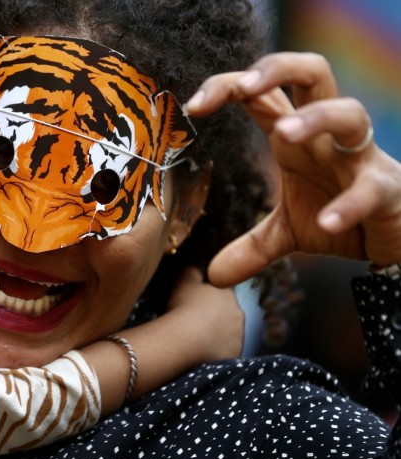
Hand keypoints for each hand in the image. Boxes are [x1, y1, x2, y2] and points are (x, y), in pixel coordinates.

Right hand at [167, 267, 243, 360]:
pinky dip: (215, 351)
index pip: (222, 293)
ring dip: (216, 335)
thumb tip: (194, 268)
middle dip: (214, 317)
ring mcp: (238, 336)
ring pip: (227, 334)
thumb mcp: (184, 282)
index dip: (208, 297)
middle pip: (227, 314)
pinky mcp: (234, 354)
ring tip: (196, 338)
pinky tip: (200, 351)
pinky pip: (224, 351)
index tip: (195, 303)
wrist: (188, 340)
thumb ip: (191, 272)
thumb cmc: (184, 307)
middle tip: (194, 321)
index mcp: (227, 294)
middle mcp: (238, 314)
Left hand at [185, 52, 400, 286]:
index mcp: (296, 138)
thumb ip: (251, 247)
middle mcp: (327, 137)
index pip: (263, 95)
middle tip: (244, 88)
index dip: (228, 86)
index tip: (194, 106)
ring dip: (316, 119)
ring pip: (349, 113)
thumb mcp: (287, 233)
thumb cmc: (341, 218)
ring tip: (284, 134)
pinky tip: (327, 221)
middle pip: (312, 72)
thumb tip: (213, 275)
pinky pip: (370, 187)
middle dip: (277, 68)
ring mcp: (359, 158)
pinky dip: (348, 204)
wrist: (394, 240)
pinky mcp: (386, 188)